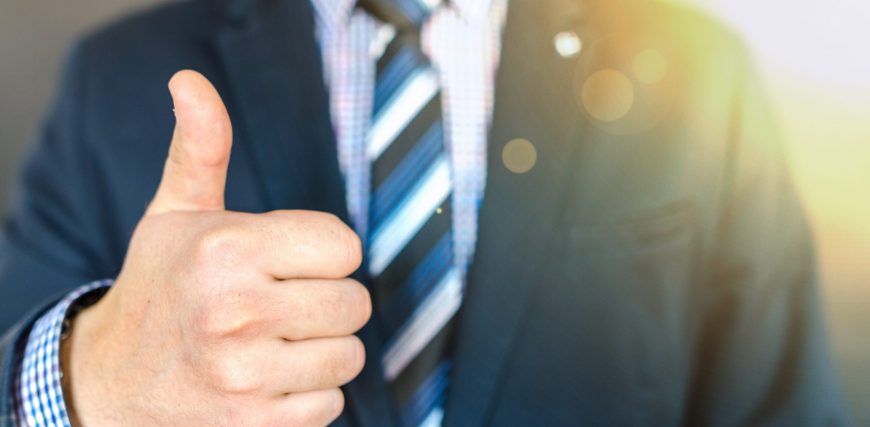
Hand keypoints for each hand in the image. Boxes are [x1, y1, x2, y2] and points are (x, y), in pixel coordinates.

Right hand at [62, 70, 370, 426]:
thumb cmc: (160, 288)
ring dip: (320, 349)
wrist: (113, 382)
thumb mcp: (175, 214)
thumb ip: (200, 149)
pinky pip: (330, 404)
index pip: (345, 246)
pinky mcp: (255, 424)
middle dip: (325, 301)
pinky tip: (267, 380)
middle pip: (355, 302)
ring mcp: (246, 374)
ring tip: (272, 342)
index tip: (290, 260)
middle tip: (280, 303)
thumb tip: (190, 82)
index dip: (323, 253)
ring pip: (349, 354)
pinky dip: (307, 394)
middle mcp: (236, 311)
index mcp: (226, 249)